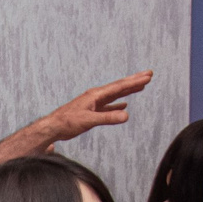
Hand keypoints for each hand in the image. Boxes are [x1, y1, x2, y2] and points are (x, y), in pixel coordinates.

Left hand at [36, 72, 153, 143]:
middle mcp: (96, 96)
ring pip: (115, 94)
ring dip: (128, 90)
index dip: (135, 82)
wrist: (53, 127)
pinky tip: (124, 104)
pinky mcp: (91, 111)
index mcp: (96, 95)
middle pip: (119, 86)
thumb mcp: (89, 121)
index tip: (148, 76)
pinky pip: (108, 105)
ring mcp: (94, 103)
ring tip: (141, 86)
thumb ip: (108, 118)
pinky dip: (117, 103)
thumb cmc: (67, 123)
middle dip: (135, 81)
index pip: (119, 86)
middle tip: (149, 74)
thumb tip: (127, 115)